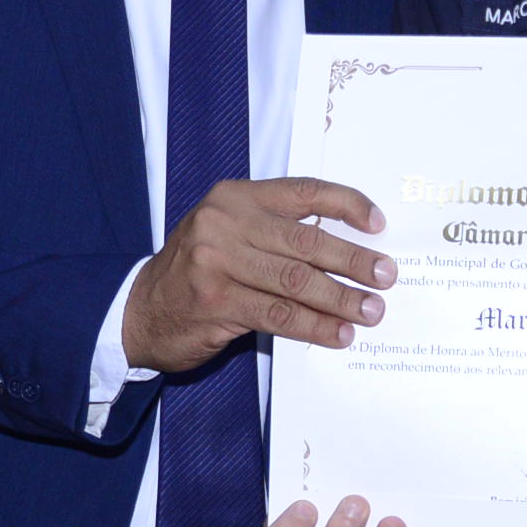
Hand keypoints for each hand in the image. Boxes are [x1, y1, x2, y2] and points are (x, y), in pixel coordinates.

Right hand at [122, 178, 394, 371]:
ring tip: (370, 311)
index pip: (303, 191)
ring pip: (296, 281)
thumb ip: (275, 231)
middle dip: (353, 260)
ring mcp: (216, 263)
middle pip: (306, 240)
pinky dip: (314, 326)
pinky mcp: (216, 303)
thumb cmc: (198, 271)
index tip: (378, 224)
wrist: (140, 311)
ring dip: (341, 299)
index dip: (347, 204)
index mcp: (235, 197)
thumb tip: (346, 247)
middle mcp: (225, 222)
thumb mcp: (229, 233)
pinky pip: (279, 315)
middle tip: (386, 276)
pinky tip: (337, 334)